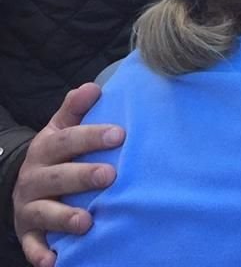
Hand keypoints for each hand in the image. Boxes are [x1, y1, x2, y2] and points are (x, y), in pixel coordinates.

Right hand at [14, 84, 124, 266]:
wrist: (25, 185)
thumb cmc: (57, 155)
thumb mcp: (60, 129)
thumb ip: (75, 110)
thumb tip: (92, 87)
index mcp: (46, 149)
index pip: (67, 140)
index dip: (92, 136)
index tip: (119, 135)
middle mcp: (35, 178)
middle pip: (57, 177)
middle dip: (82, 176)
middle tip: (110, 175)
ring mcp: (29, 207)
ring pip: (44, 212)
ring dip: (64, 217)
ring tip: (86, 222)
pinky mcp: (28, 232)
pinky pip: (32, 245)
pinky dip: (41, 254)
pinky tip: (56, 261)